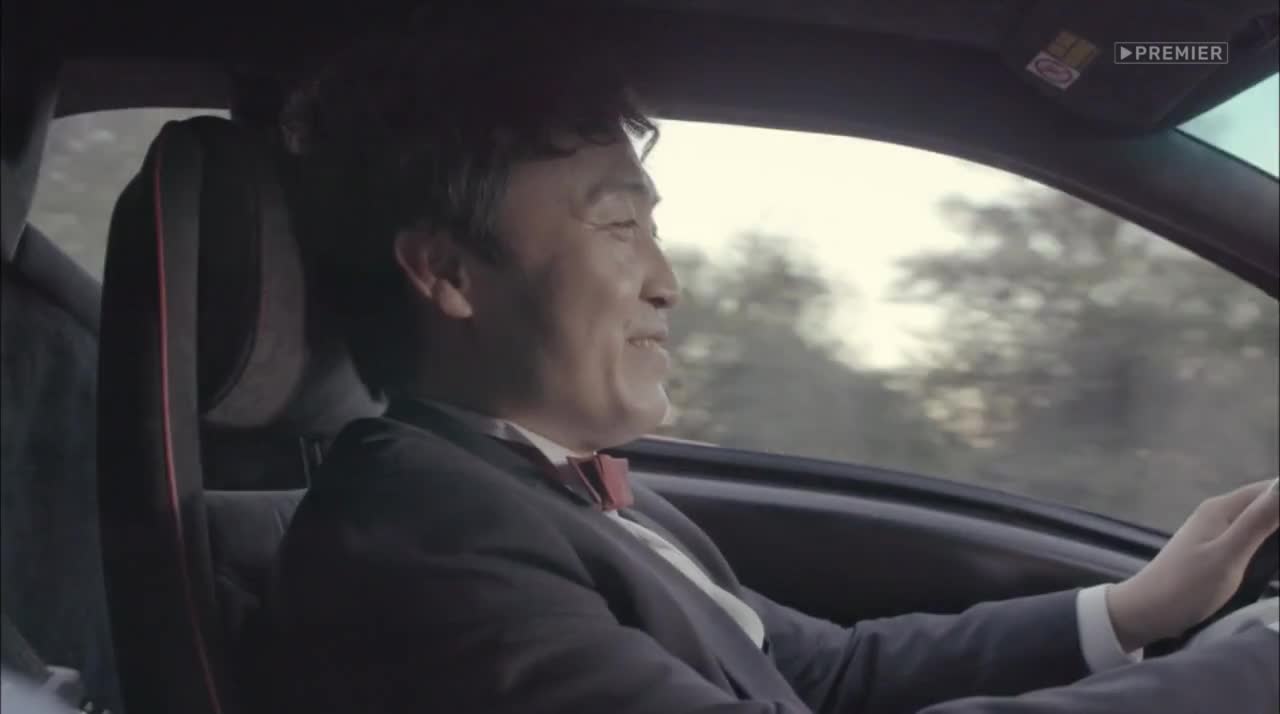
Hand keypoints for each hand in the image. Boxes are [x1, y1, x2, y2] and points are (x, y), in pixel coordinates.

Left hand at [1107, 478, 1279, 650]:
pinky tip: (1276, 555)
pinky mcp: (1215, 550)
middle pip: (1265, 503)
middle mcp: (1217, 513)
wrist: (1146, 611)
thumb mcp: (1228, 555)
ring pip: (1259, 520)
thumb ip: (1257, 522)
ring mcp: (1214, 532)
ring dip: (1278, 528)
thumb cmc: (1185, 586)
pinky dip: (1268, 541)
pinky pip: (1250, 537)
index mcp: (1221, 509)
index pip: (1270, 489)